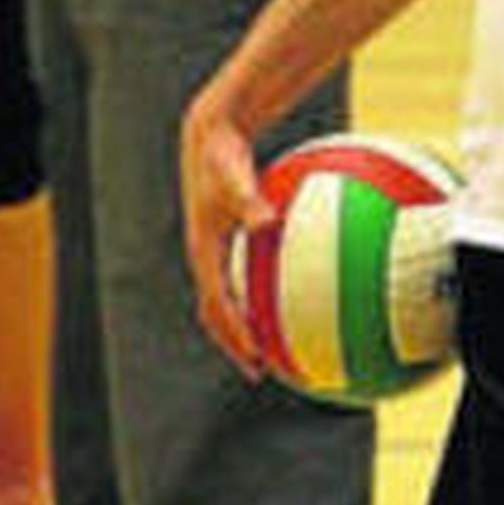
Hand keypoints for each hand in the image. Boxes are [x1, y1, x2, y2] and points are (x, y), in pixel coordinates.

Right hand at [180, 87, 275, 375]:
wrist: (210, 136)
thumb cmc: (223, 155)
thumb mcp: (233, 177)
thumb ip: (248, 201)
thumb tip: (268, 219)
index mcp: (204, 253)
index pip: (216, 306)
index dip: (234, 336)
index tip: (257, 360)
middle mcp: (206, 257)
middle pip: (216, 313)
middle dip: (236, 343)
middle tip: (264, 368)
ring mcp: (214, 250)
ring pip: (227, 298)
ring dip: (246, 324)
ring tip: (277, 344)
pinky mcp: (226, 240)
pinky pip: (242, 275)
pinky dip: (261, 292)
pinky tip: (299, 289)